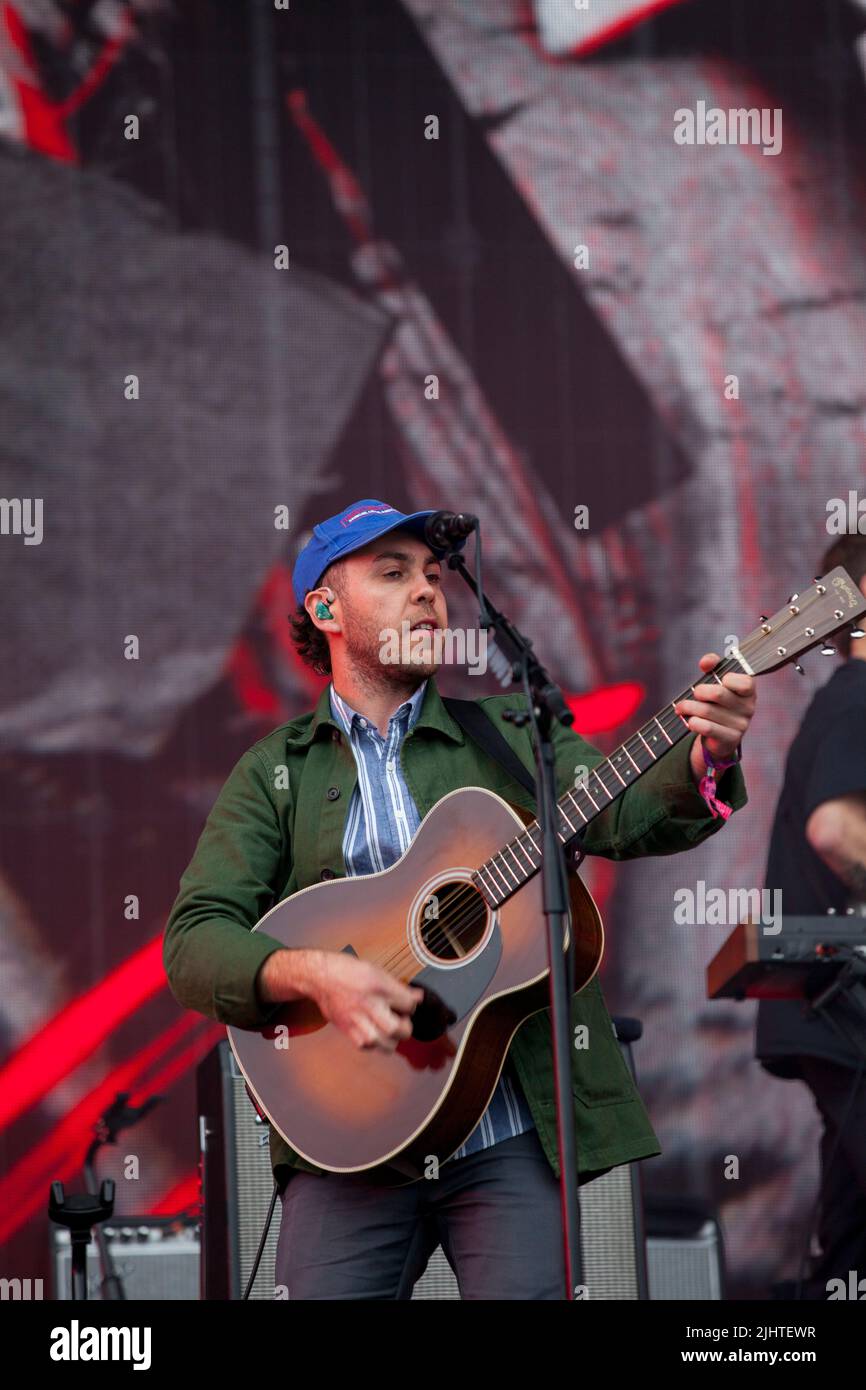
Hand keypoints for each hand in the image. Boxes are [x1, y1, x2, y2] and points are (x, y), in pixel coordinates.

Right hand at [307, 950, 424, 1052]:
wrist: (320, 977)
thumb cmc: (347, 971)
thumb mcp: (376, 971)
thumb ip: (397, 987)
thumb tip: (417, 996)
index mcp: (378, 986)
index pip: (409, 1004)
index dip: (413, 1004)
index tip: (409, 1003)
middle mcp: (369, 1004)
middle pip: (397, 1029)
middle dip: (405, 1028)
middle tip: (402, 1021)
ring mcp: (357, 1019)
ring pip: (383, 1043)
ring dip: (391, 1039)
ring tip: (389, 1030)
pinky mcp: (347, 1029)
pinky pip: (366, 1046)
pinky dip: (374, 1043)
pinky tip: (375, 1033)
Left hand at [674, 651, 756, 765]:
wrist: (720, 737)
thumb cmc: (718, 703)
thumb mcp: (717, 682)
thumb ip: (713, 665)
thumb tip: (706, 662)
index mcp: (749, 692)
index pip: (745, 682)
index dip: (728, 678)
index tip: (718, 679)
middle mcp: (749, 708)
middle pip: (718, 694)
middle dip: (699, 691)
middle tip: (694, 693)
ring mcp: (741, 725)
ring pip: (707, 710)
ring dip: (688, 707)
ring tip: (681, 707)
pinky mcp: (731, 739)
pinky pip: (707, 728)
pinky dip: (693, 722)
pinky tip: (689, 721)